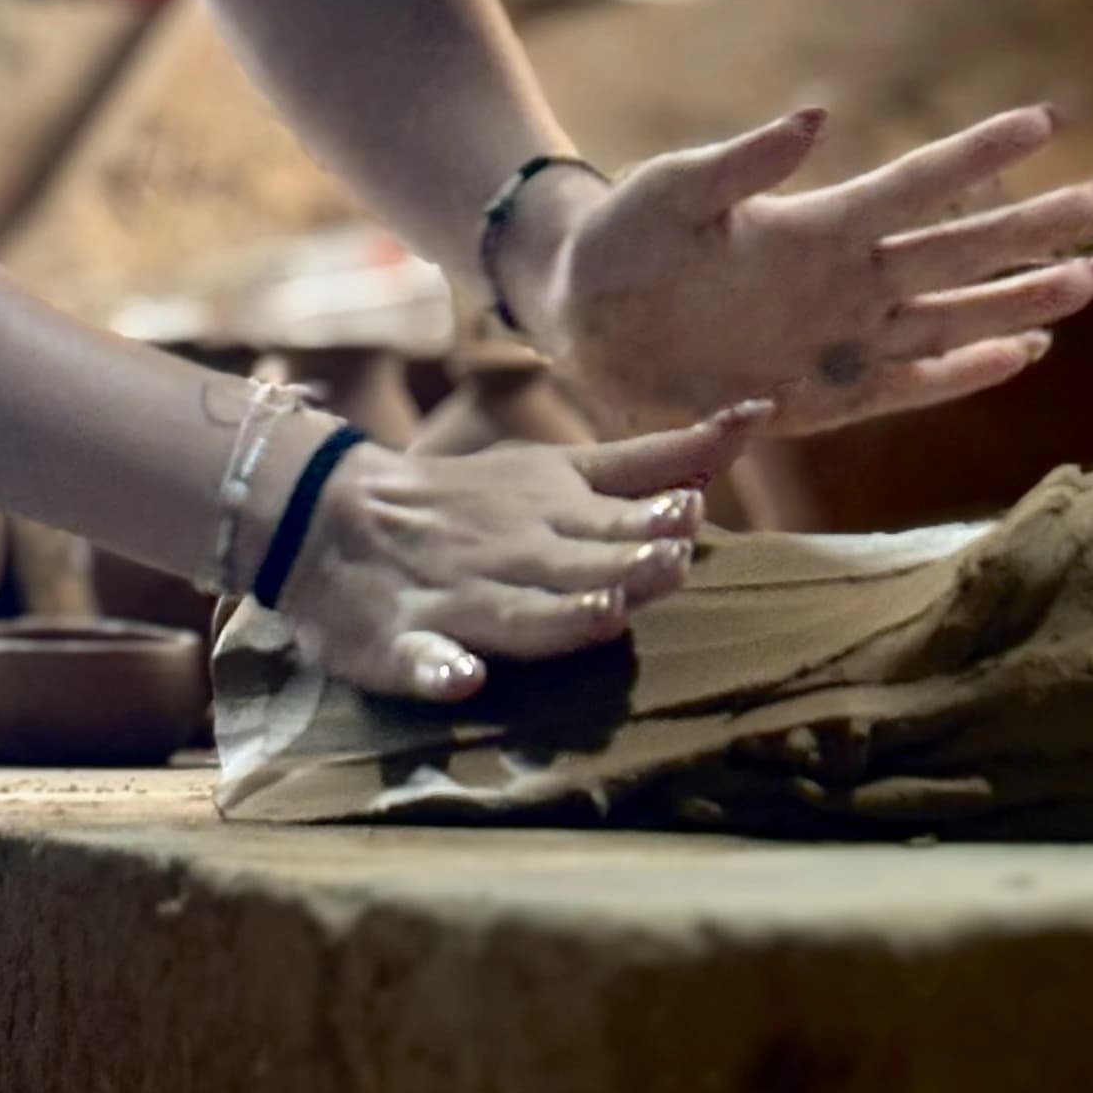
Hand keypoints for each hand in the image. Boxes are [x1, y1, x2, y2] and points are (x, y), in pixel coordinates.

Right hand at [277, 404, 768, 700]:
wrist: (333, 514)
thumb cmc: (479, 500)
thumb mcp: (566, 466)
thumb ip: (657, 455)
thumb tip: (759, 414)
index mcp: (550, 510)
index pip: (612, 519)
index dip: (652, 523)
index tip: (688, 515)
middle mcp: (511, 553)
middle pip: (576, 566)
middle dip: (623, 568)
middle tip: (666, 564)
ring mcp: (456, 599)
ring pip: (513, 614)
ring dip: (556, 617)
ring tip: (597, 617)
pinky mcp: (402, 642)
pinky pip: (420, 660)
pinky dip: (440, 668)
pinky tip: (462, 677)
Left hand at [514, 105, 1092, 438]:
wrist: (578, 318)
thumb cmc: (624, 238)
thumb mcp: (674, 191)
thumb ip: (743, 161)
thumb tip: (817, 116)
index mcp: (817, 224)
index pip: (918, 184)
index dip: (982, 153)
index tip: (1049, 120)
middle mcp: (844, 281)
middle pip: (958, 250)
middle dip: (1033, 228)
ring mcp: (837, 340)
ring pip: (951, 318)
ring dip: (1021, 301)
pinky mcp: (818, 400)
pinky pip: (904, 387)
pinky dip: (963, 375)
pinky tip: (1022, 356)